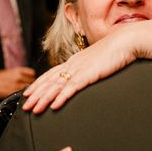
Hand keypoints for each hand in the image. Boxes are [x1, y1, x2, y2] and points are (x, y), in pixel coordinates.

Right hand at [0, 67, 35, 97]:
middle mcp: (18, 77)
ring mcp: (16, 85)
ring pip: (29, 88)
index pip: (32, 73)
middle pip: (32, 81)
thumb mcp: (10, 71)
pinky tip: (21, 95)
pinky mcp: (13, 93)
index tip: (31, 78)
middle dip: (32, 83)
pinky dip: (23, 95)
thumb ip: (21, 74)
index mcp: (18, 70)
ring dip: (29, 90)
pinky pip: (23, 94)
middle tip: (29, 86)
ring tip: (26, 91)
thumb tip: (29, 78)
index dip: (32, 76)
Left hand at [22, 25, 136, 112]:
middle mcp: (73, 64)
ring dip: (44, 98)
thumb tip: (85, 75)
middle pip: (49, 81)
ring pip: (56, 86)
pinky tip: (55, 105)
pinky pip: (72, 88)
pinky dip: (61, 97)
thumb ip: (89, 68)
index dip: (38, 84)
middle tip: (25, 106)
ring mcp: (80, 69)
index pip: (51, 73)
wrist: (126, 41)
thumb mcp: (98, 61)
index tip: (28, 93)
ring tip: (34, 109)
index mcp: (75, 60)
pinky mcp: (89, 74)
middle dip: (36, 94)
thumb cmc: (116, 51)